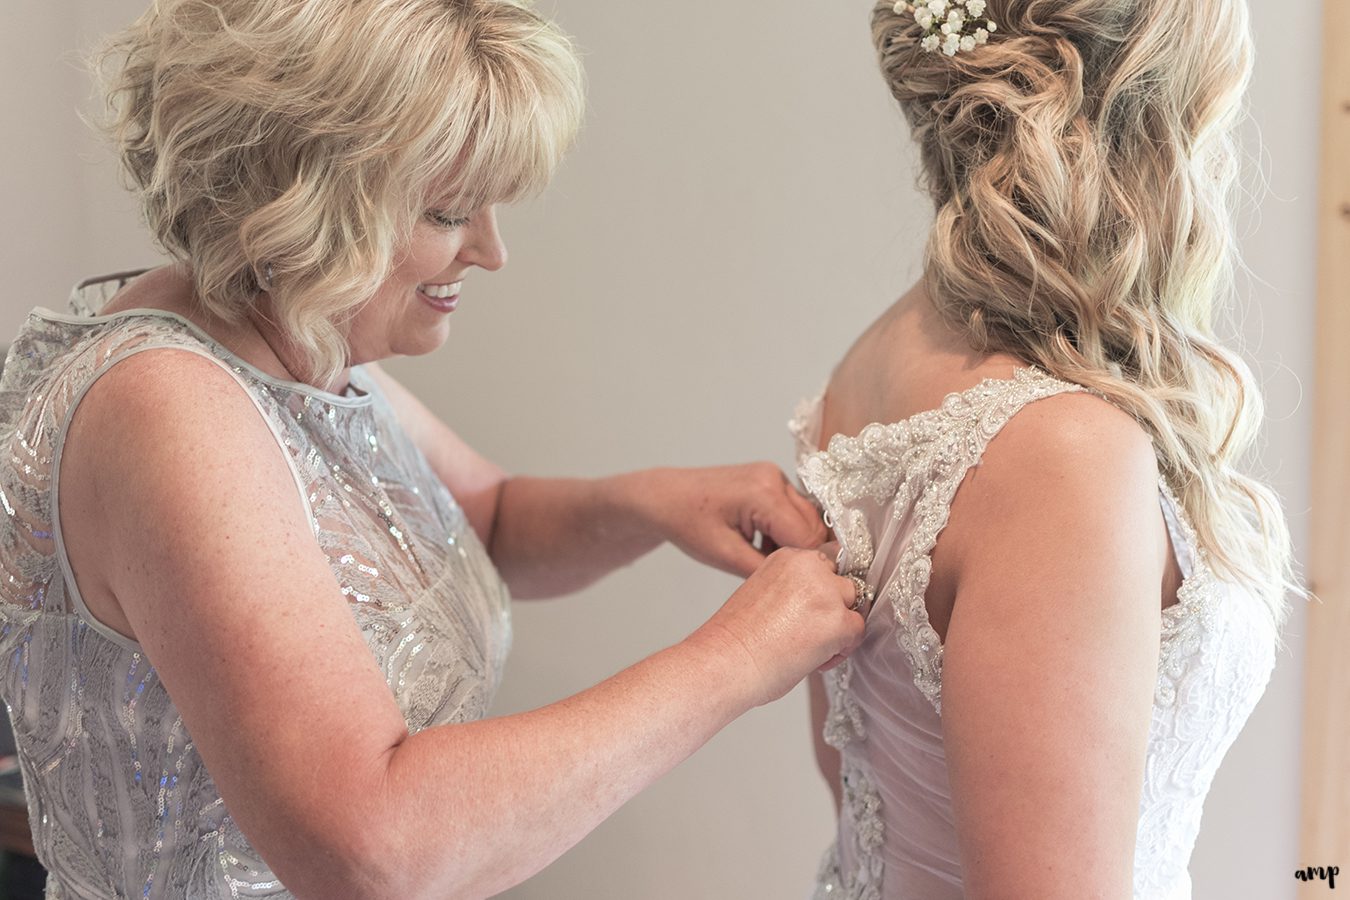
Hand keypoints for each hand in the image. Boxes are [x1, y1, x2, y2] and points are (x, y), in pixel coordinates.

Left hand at [634, 464, 827, 576]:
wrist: (666, 498)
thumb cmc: (687, 523)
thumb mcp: (726, 556)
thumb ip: (768, 569)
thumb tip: (801, 581)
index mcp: (764, 494)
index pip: (808, 537)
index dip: (809, 564)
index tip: (804, 585)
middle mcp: (775, 478)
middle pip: (814, 526)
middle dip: (803, 554)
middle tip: (783, 575)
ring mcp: (774, 476)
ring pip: (807, 518)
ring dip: (795, 543)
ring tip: (765, 558)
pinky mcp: (771, 480)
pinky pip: (794, 510)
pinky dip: (786, 531)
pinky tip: (764, 544)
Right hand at [688, 547, 865, 707]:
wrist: (725, 659)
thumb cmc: (736, 637)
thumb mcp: (764, 593)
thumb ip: (794, 590)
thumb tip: (814, 607)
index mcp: (789, 557)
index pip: (826, 564)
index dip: (822, 591)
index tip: (811, 611)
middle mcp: (810, 567)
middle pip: (844, 583)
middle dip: (833, 608)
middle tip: (809, 632)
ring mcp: (826, 593)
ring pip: (853, 605)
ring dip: (840, 626)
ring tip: (812, 647)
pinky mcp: (837, 621)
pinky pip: (857, 632)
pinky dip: (842, 649)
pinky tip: (816, 660)